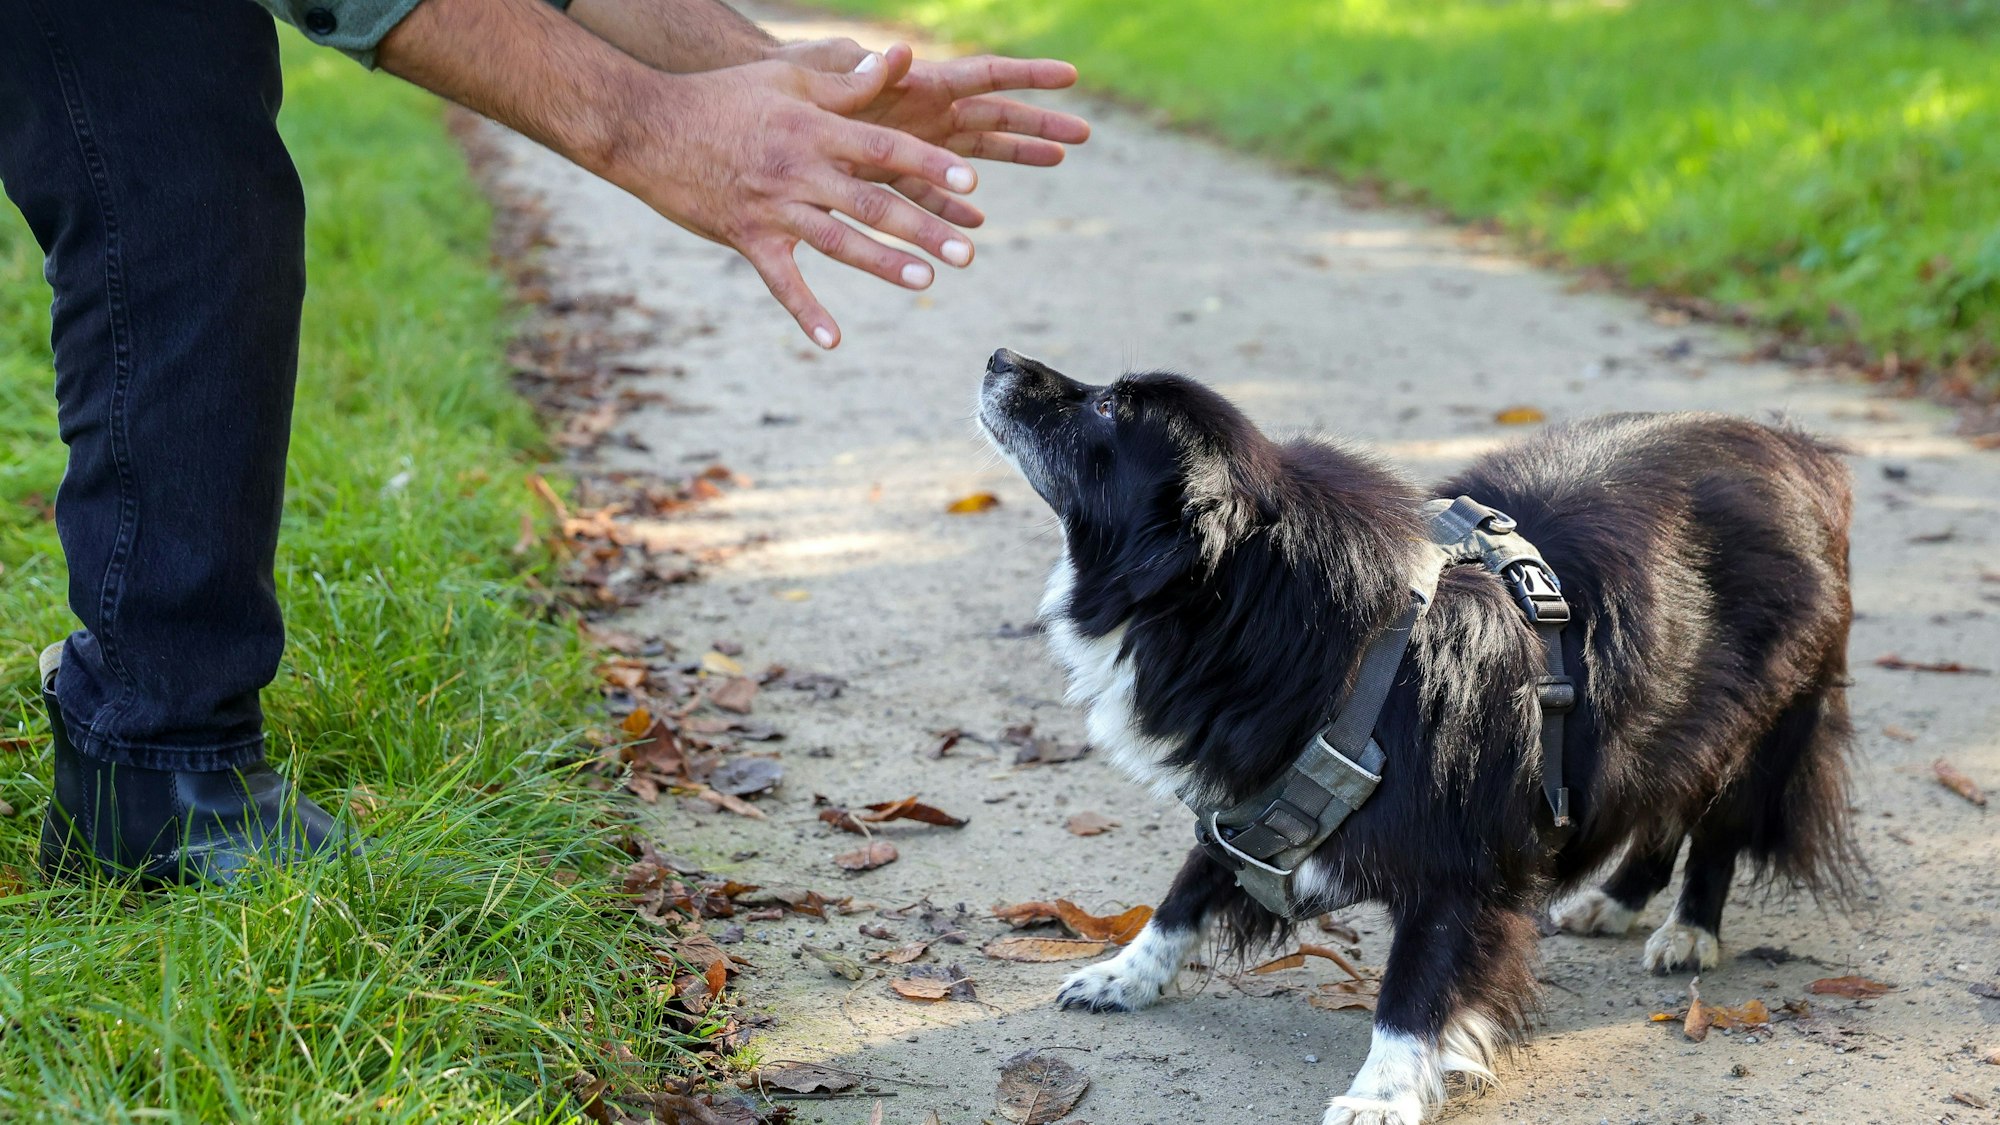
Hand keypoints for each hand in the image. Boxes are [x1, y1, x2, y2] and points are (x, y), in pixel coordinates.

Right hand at [603, 54, 978, 347]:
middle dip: (923, 228)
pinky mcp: (747, 238)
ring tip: (925, 281)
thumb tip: (897, 61)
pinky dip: (806, 312)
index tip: (971, 182)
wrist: (649, 128)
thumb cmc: (723, 97)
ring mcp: (773, 208)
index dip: (929, 165)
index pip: (884, 148)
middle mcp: (799, 171)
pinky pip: (781, 281)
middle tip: (966, 252)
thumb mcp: (786, 80)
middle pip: (872, 203)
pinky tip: (833, 341)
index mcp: (815, 130)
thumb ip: (845, 84)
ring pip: (837, 241)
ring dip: (883, 264)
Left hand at [778, 42, 1091, 228]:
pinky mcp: (890, 178)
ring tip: (1058, 161)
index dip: (1029, 76)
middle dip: (1038, 124)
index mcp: (918, 87)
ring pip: (974, 156)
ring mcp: (912, 146)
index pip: (985, 77)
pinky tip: (972, 226)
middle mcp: (924, 114)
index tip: (1071, 76)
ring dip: (1015, 160)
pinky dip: (950, 211)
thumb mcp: (826, 76)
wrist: (757, 118)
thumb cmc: (789, 82)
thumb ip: (865, 71)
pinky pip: (930, 197)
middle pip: (994, 118)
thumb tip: (903, 54)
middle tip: (1084, 134)